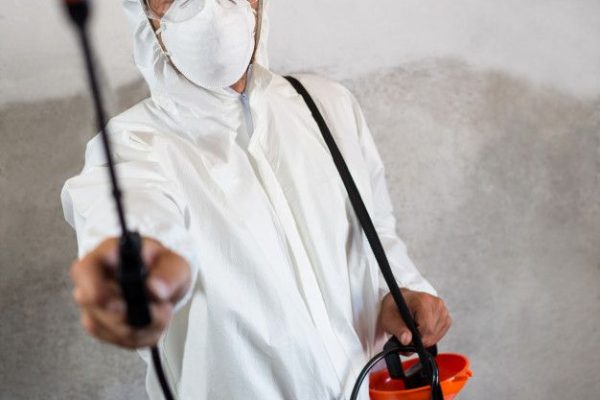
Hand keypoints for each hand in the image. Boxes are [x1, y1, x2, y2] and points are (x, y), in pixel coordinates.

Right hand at [70, 237, 191, 348]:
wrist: (164, 283)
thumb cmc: (163, 266)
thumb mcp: (175, 263)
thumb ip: (169, 273)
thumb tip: (155, 289)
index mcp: (107, 255)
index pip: (84, 271)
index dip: (93, 288)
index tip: (117, 303)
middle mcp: (93, 280)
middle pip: (96, 307)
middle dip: (133, 314)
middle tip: (162, 308)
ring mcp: (94, 305)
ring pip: (108, 328)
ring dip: (142, 327)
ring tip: (162, 312)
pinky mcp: (102, 326)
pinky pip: (118, 340)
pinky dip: (141, 337)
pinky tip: (153, 324)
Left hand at [377, 289, 451, 347]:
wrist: (400, 301)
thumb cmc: (394, 308)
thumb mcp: (389, 319)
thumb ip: (398, 330)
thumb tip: (407, 341)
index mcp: (423, 300)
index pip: (427, 328)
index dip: (417, 338)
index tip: (408, 337)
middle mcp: (436, 303)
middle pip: (432, 332)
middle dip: (420, 339)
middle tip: (409, 334)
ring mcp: (443, 309)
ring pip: (437, 335)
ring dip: (425, 338)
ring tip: (414, 329)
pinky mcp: (446, 316)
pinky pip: (441, 334)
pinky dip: (431, 336)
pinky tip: (422, 329)